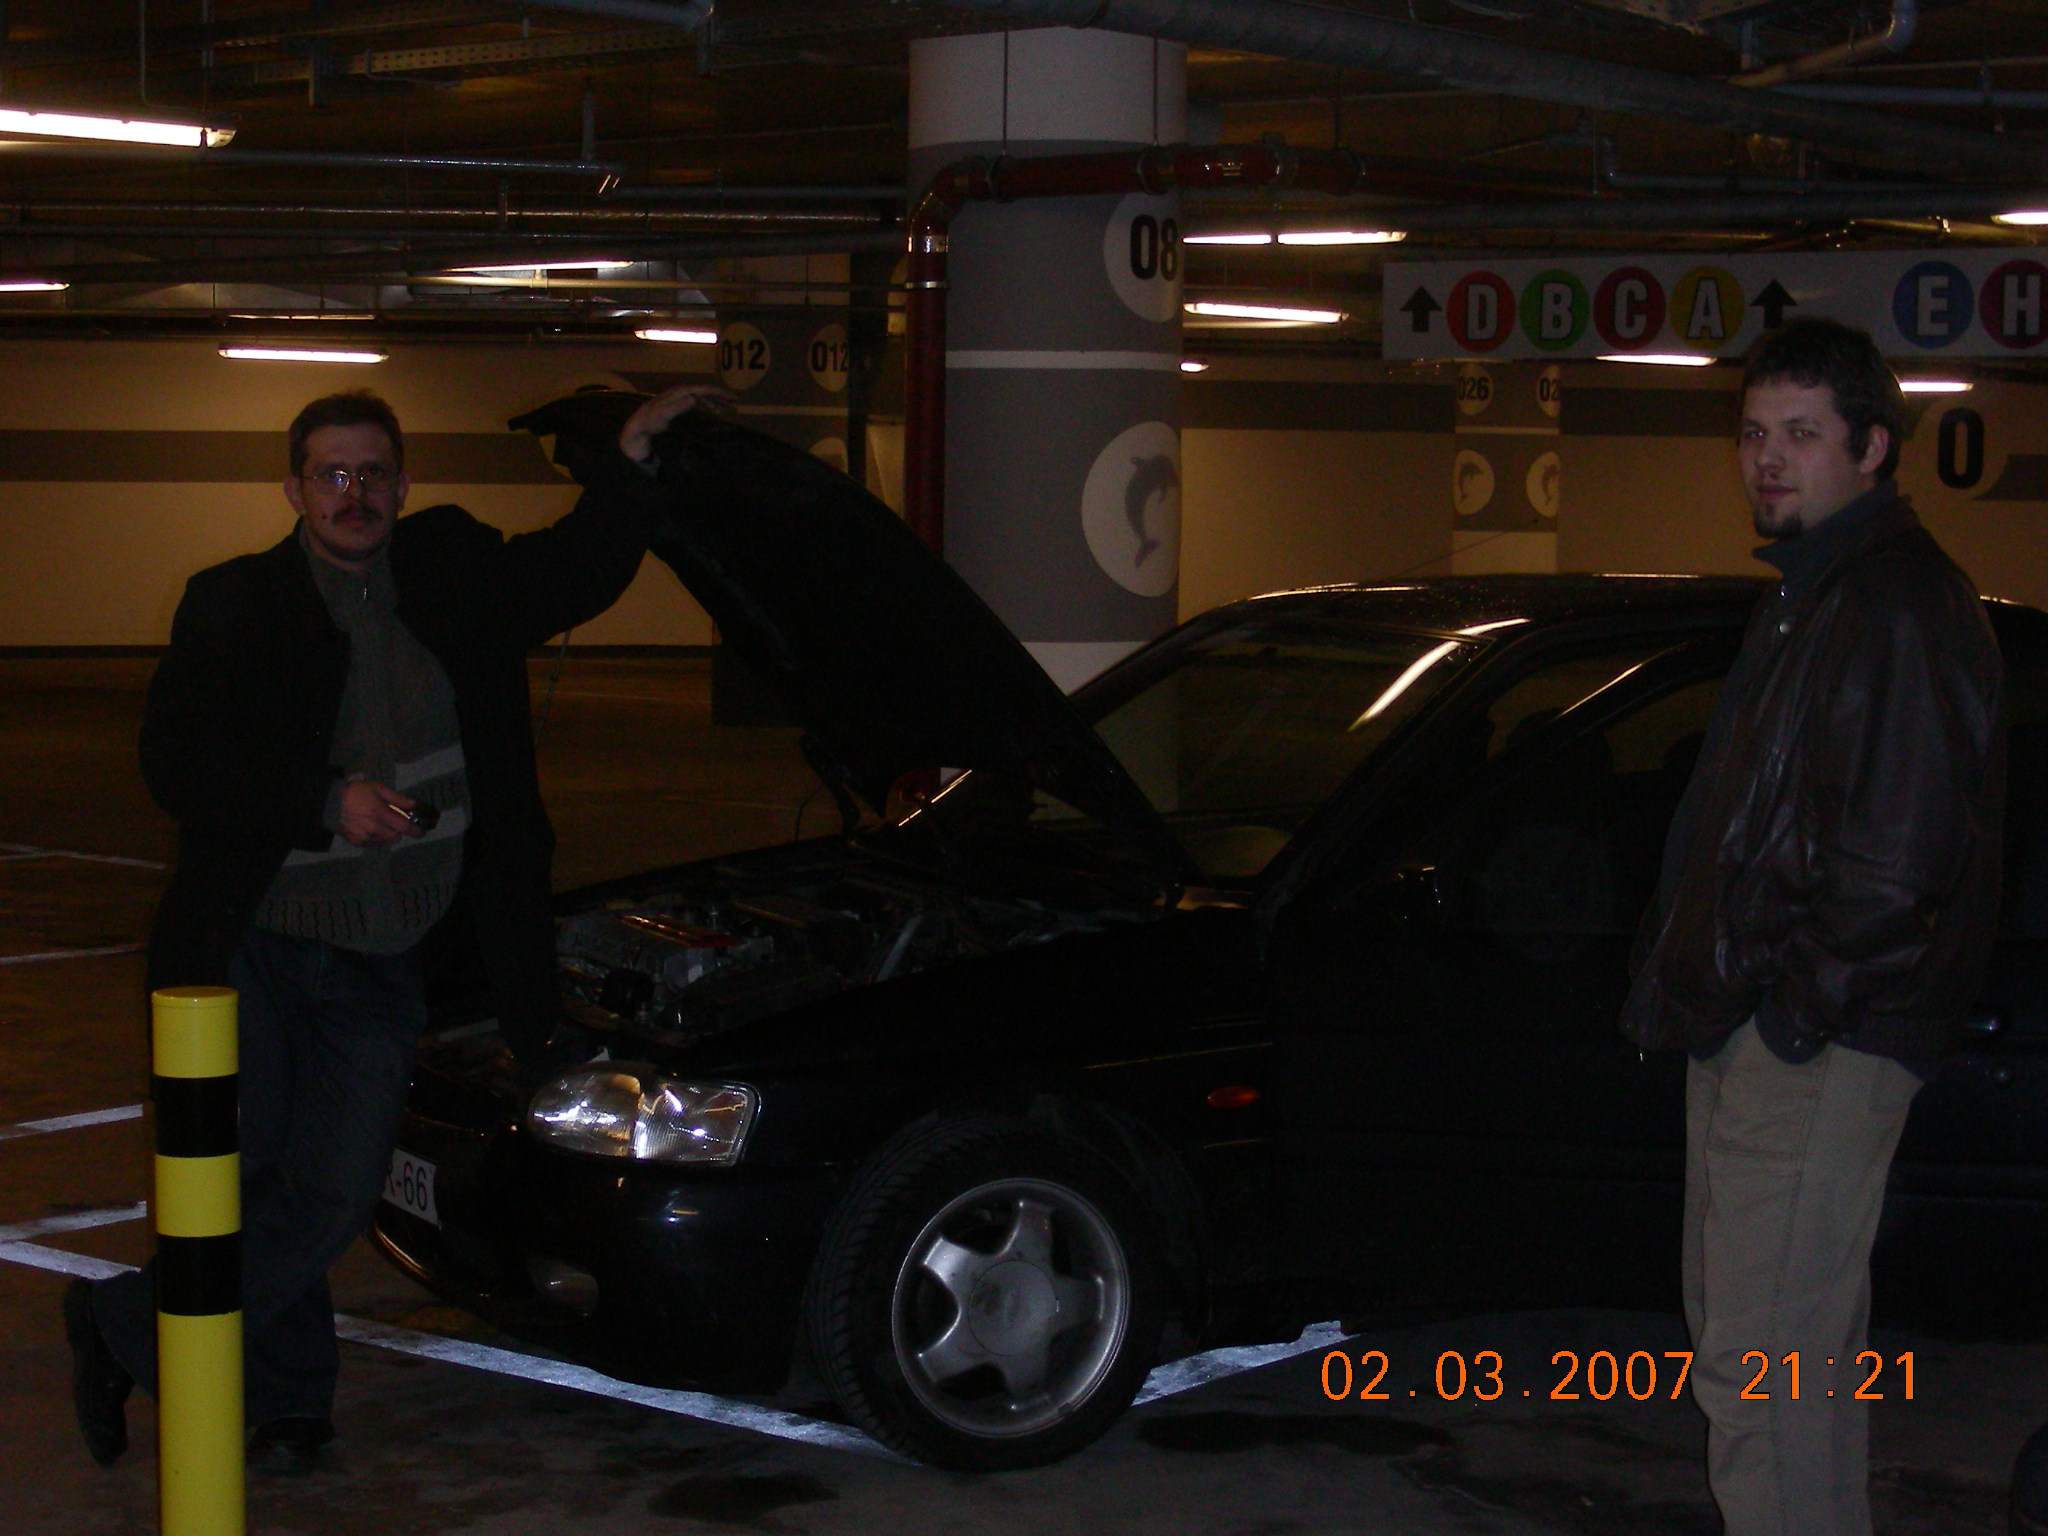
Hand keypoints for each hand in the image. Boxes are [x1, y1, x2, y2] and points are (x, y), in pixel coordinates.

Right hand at [338, 780, 422, 845]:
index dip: (416, 831)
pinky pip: (373, 842)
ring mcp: (364, 837)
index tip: (422, 830)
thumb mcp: (378, 789)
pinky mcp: (356, 842)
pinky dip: (375, 837)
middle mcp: (373, 829)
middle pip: (396, 836)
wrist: (329, 802)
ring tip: (378, 821)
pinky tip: (368, 826)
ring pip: (385, 840)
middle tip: (393, 820)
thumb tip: (416, 805)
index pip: (404, 827)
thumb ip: (398, 799)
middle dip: (398, 830)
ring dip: (387, 833)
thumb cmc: (356, 792)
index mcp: (380, 813)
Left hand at [619, 383, 734, 463]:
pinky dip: (708, 404)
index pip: (702, 389)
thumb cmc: (651, 422)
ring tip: (728, 408)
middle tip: (735, 403)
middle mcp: (680, 391)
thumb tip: (695, 398)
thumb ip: (678, 406)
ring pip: (702, 395)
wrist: (638, 426)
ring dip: (715, 401)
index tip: (731, 398)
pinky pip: (697, 400)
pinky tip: (714, 410)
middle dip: (720, 396)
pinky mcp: (679, 402)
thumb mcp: (664, 416)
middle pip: (704, 390)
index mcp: (678, 392)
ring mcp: (679, 396)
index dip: (717, 392)